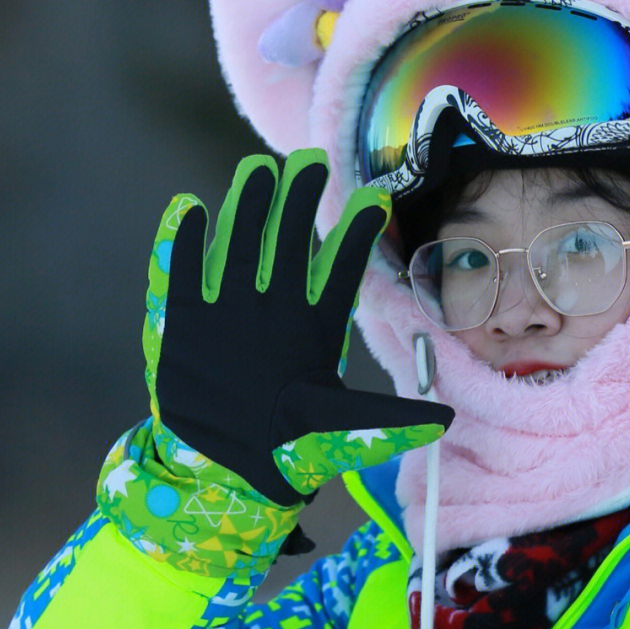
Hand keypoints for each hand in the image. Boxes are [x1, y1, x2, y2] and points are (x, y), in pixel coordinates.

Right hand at [145, 151, 453, 503]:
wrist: (229, 465)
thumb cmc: (295, 447)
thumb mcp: (347, 433)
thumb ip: (389, 421)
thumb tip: (446, 419)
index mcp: (316, 325)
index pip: (341, 272)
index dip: (356, 237)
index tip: (376, 201)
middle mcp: (274, 307)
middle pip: (288, 245)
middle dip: (299, 204)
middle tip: (312, 163)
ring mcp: (229, 309)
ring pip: (241, 247)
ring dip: (247, 210)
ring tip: (256, 172)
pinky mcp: (186, 322)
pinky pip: (184, 277)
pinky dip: (184, 246)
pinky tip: (186, 208)